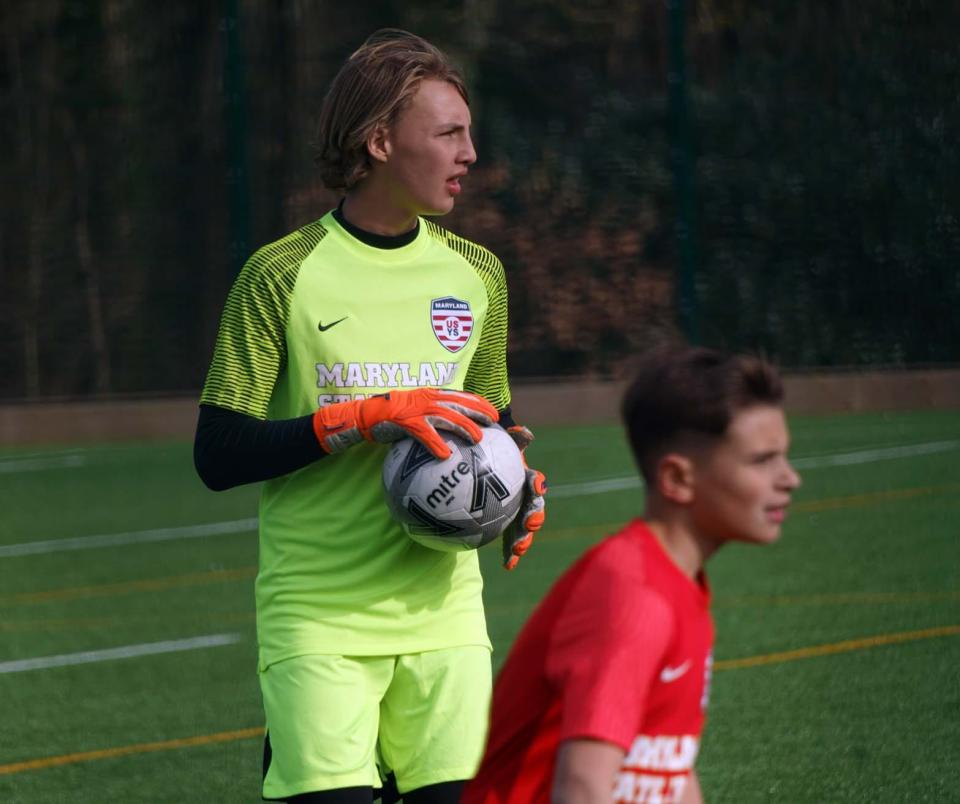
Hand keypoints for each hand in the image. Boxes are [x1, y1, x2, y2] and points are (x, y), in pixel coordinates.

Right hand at [312, 388, 497, 459]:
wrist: (369, 415)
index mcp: (432, 395)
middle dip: (478, 412)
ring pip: (446, 417)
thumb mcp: (417, 410)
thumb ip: (434, 415)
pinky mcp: (406, 421)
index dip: (478, 402)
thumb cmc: (394, 416)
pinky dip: (436, 444)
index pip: (460, 395)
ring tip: (477, 439)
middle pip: (459, 404)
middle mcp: (427, 398)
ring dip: (463, 427)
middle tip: (493, 423)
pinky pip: (425, 434)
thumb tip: (452, 428)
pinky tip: (445, 455)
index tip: (493, 412)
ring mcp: (417, 409)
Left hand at [502, 425, 546, 570]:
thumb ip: (513, 438)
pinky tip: (508, 566)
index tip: (535, 487)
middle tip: (530, 524)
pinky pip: (511, 541)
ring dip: (525, 540)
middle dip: (535, 518)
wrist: (486, 470)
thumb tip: (525, 432)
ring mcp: (519, 515)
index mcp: (525, 480)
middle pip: (535, 509)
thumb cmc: (493, 454)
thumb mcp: (502, 444)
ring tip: (519, 550)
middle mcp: (526, 498)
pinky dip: (512, 553)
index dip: (537, 484)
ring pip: (526, 530)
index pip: (534, 481)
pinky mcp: (510, 528)